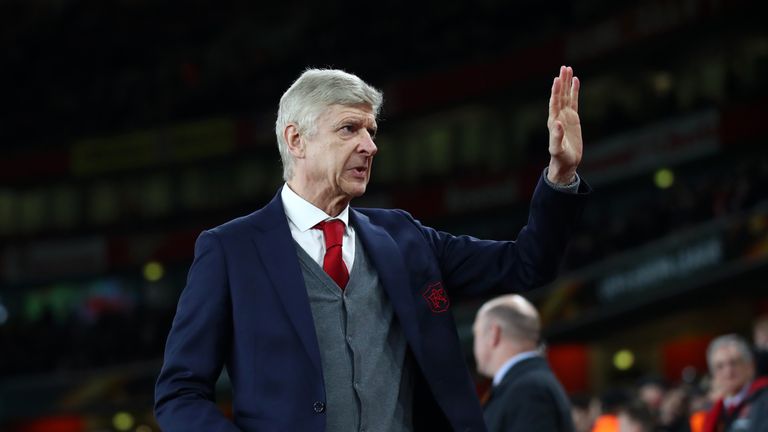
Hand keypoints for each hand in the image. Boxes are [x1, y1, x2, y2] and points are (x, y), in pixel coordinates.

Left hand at [547, 65, 582, 184]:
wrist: (566, 162)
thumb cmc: (560, 158)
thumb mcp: (557, 150)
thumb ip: (557, 137)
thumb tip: (557, 123)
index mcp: (553, 122)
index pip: (554, 103)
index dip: (556, 91)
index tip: (557, 79)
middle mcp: (558, 116)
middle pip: (560, 96)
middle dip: (561, 82)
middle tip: (564, 67)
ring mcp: (565, 116)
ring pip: (566, 96)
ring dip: (567, 83)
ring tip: (568, 69)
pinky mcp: (573, 118)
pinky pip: (574, 101)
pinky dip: (574, 91)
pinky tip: (576, 81)